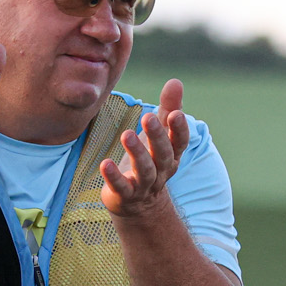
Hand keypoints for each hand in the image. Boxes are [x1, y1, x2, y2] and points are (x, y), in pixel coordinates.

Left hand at [100, 79, 190, 221]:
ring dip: (137, 153)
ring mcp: (145, 184)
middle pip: (163, 154)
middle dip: (157, 137)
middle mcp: (162, 170)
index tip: (175, 113)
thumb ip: (167, 108)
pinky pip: (122, 186)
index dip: (179, 129)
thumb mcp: (159, 135)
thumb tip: (176, 81)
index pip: (180, 142)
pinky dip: (114, 177)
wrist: (139, 204)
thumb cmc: (150, 160)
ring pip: (145, 170)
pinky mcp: (126, 194)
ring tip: (126, 135)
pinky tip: (105, 164)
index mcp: (172, 154)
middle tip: (148, 117)